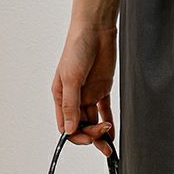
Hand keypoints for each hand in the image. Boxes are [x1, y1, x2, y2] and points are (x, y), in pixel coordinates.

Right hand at [52, 21, 116, 154]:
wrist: (95, 30)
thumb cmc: (77, 49)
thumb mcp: (71, 78)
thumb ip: (71, 105)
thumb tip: (69, 129)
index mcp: (61, 96)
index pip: (66, 125)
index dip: (76, 135)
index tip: (89, 138)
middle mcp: (74, 98)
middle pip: (81, 125)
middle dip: (91, 134)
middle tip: (103, 134)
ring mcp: (88, 94)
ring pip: (93, 121)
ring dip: (101, 132)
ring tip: (109, 143)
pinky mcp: (102, 90)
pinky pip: (104, 111)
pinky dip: (109, 122)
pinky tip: (112, 134)